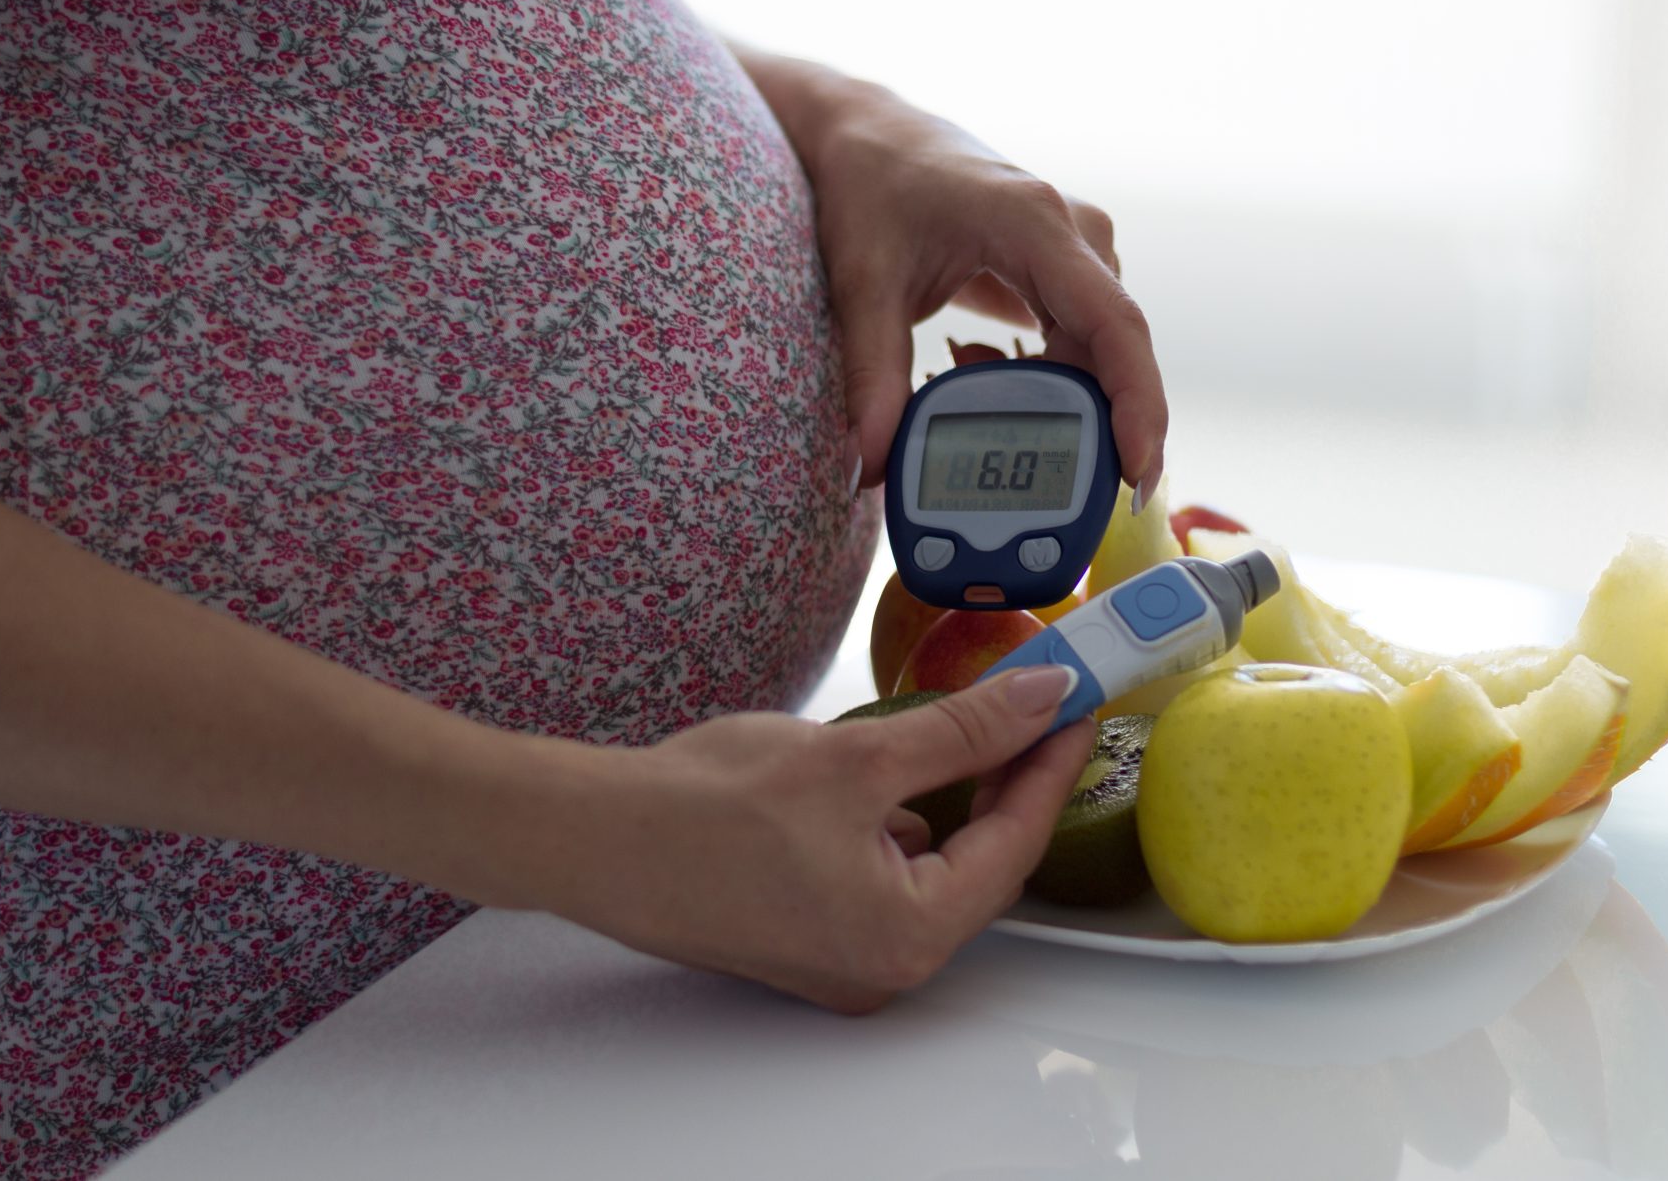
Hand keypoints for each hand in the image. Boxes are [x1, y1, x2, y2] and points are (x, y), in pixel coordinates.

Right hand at [513, 666, 1093, 1012]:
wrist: (593, 836)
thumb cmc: (706, 810)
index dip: (1049, 766)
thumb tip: (1039, 701)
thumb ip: (962, 731)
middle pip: (978, 863)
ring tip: (973, 726)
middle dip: (1007, 782)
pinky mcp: (807, 934)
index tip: (1075, 708)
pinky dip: (900, 821)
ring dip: (954, 799)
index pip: (1014, 843)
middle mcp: (883, 966)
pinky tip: (896, 770)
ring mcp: (842, 958)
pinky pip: (881, 876)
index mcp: (907, 938)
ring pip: (929, 867)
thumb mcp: (857, 756)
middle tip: (1035, 710)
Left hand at [728, 47, 1167, 507]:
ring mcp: (1076, 248)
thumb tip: (873, 466)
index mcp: (1034, 224)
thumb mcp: (863, 282)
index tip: (1138, 469)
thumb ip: (870, 376)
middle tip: (1059, 490)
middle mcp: (1073, 232)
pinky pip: (1080, 338)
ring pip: (1099, 349)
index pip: (1114, 324)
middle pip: (1116, 348)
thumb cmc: (869, 188)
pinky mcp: (1063, 267)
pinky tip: (985, 374)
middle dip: (1097, 423)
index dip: (1136, 402)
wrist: (864, 133)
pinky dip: (1046, 376)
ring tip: (985, 402)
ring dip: (1058, 397)